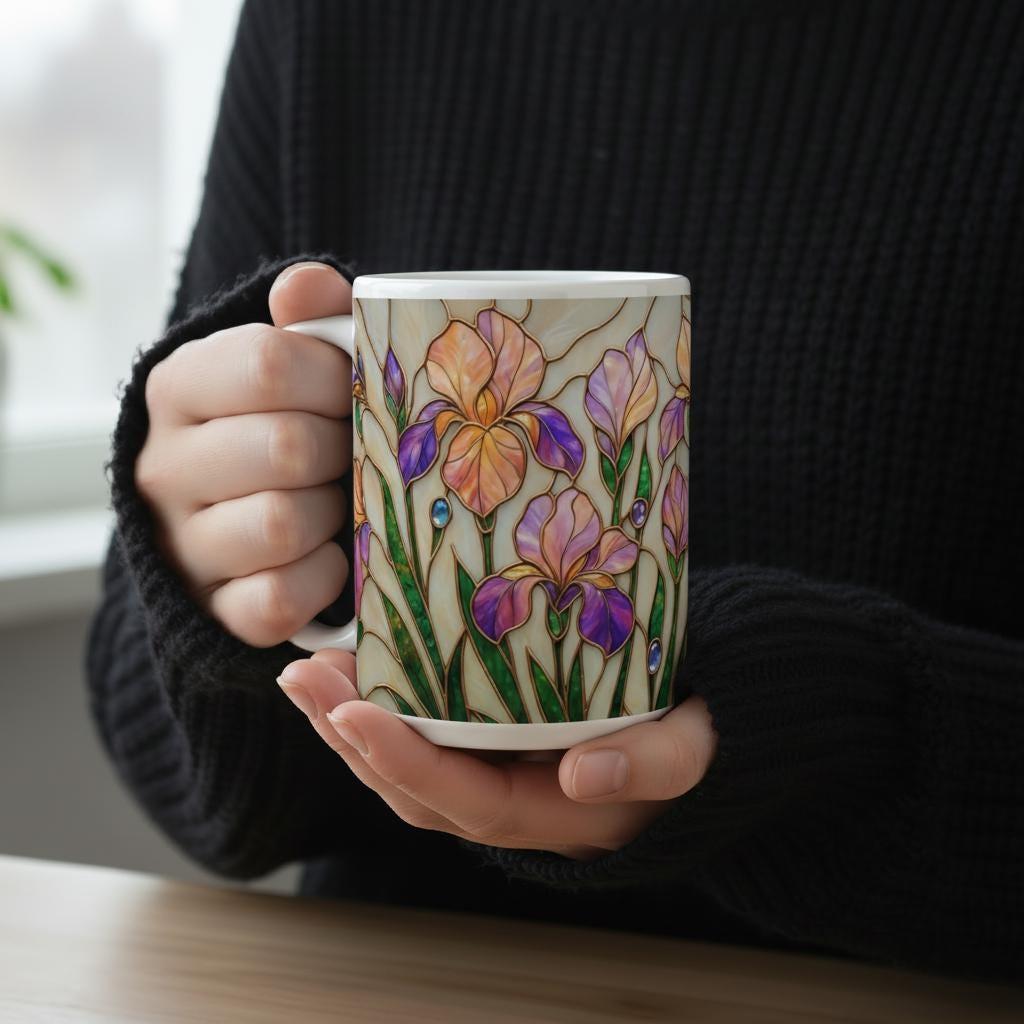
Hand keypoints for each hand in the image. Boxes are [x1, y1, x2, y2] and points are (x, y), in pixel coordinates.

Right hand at [136, 262, 353, 645]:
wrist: (239, 518)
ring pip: (282, 524)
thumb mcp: (293, 359)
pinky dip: (322, 580)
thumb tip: (307, 287)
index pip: (268, 364)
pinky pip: (278, 598)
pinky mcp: (210, 609)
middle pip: (287, 448)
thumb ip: (310, 315)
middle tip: (351, 453)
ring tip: (336, 504)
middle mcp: (164, 465)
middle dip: (341, 451)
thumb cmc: (284, 424)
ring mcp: (181, 544)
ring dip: (334, 515)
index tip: (354, 390)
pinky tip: (329, 556)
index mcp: (179, 386)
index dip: (336, 378)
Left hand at [277, 651, 717, 858]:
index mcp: (553, 813)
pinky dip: (380, 708)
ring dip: (349, 724)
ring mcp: (497, 775)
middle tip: (304, 677)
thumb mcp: (695, 746)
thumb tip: (585, 775)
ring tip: (305, 672)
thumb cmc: (700, 732)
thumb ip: (654, 763)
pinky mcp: (491, 742)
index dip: (405, 762)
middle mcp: (513, 805)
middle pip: (415, 789)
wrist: (704, 725)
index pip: (464, 801)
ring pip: (407, 767)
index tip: (352, 711)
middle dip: (352, 738)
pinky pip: (423, 738)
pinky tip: (350, 668)